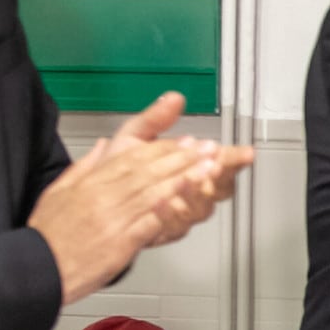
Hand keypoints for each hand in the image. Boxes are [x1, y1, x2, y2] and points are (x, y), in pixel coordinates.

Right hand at [28, 137, 211, 303]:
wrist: (36, 270)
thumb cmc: (47, 236)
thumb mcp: (57, 192)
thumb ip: (84, 167)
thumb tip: (102, 146)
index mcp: (90, 184)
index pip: (132, 159)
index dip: (163, 148)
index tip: (185, 141)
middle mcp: (102, 198)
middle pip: (148, 172)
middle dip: (182, 159)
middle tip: (207, 149)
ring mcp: (112, 221)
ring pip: (153, 194)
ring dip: (184, 180)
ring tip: (208, 169)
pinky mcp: (119, 245)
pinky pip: (147, 225)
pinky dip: (168, 212)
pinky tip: (186, 202)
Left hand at [98, 93, 255, 246]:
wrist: (88, 205)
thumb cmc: (113, 173)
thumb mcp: (132, 138)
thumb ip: (155, 119)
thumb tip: (174, 98)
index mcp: (187, 167)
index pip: (221, 163)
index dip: (233, 158)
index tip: (241, 152)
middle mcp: (190, 192)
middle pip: (219, 188)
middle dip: (221, 175)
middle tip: (218, 164)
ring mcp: (180, 214)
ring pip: (200, 209)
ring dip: (195, 193)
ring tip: (189, 178)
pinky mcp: (163, 232)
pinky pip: (174, 227)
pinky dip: (171, 214)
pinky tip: (163, 201)